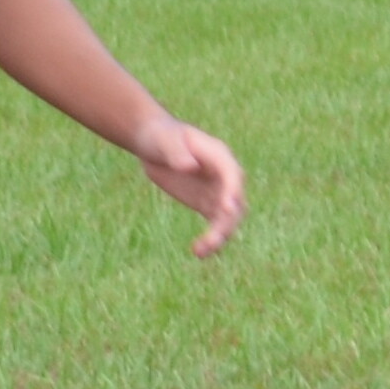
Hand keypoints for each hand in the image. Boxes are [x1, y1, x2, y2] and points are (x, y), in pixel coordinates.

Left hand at [134, 116, 246, 255]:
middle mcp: (225, 176)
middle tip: (212, 240)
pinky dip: (210, 239)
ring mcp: (218, 191)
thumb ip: (177, 153)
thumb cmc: (162, 136)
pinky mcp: (207, 204)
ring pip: (228, 218)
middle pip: (235, 201)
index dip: (232, 191)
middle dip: (227, 221)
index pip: (232, 175)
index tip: (227, 208)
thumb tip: (189, 166)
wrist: (154, 143)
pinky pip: (215, 224)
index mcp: (219, 156)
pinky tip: (198, 252)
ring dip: (220, 236)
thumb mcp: (166, 141)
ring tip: (201, 252)